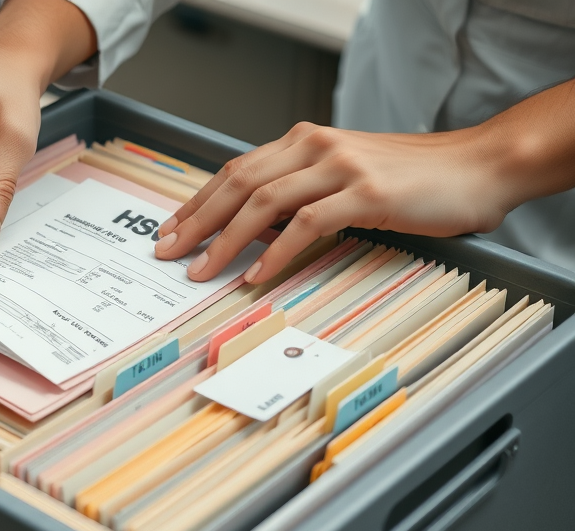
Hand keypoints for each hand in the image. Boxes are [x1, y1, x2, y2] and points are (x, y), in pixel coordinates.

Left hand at [153, 122, 521, 283]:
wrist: (479, 167)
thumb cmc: (413, 177)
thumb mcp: (345, 175)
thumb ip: (302, 191)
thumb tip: (254, 227)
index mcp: (305, 140)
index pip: (235, 170)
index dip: (198, 202)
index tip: (172, 230)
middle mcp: (315, 145)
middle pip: (237, 182)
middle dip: (195, 220)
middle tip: (168, 252)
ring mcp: (341, 167)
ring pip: (263, 202)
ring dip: (225, 240)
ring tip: (202, 270)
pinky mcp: (367, 194)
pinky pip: (306, 223)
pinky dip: (274, 252)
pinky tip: (254, 274)